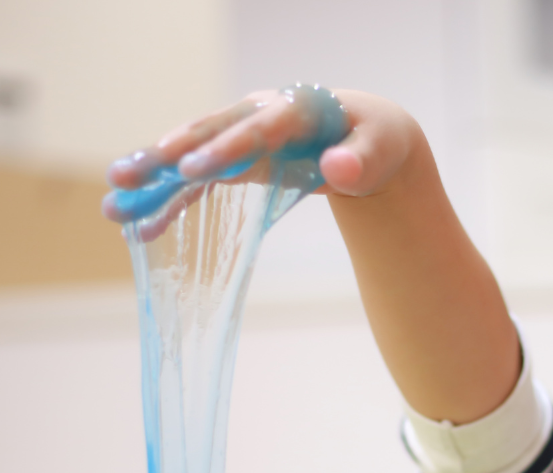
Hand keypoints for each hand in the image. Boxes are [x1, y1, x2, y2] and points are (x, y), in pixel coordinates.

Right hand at [104, 88, 418, 208]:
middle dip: (166, 156)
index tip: (193, 168)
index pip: (256, 128)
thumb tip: (337, 169)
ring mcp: (242, 136)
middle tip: (127, 177)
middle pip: (208, 134)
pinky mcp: (236, 159)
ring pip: (191, 153)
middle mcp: (258, 115)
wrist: (366, 135)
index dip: (224, 147)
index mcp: (294, 109)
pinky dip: (172, 203)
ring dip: (152, 178)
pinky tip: (142, 227)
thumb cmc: (375, 142)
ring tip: (114, 203)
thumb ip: (362, 160)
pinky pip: (198, 182)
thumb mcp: (380, 149)